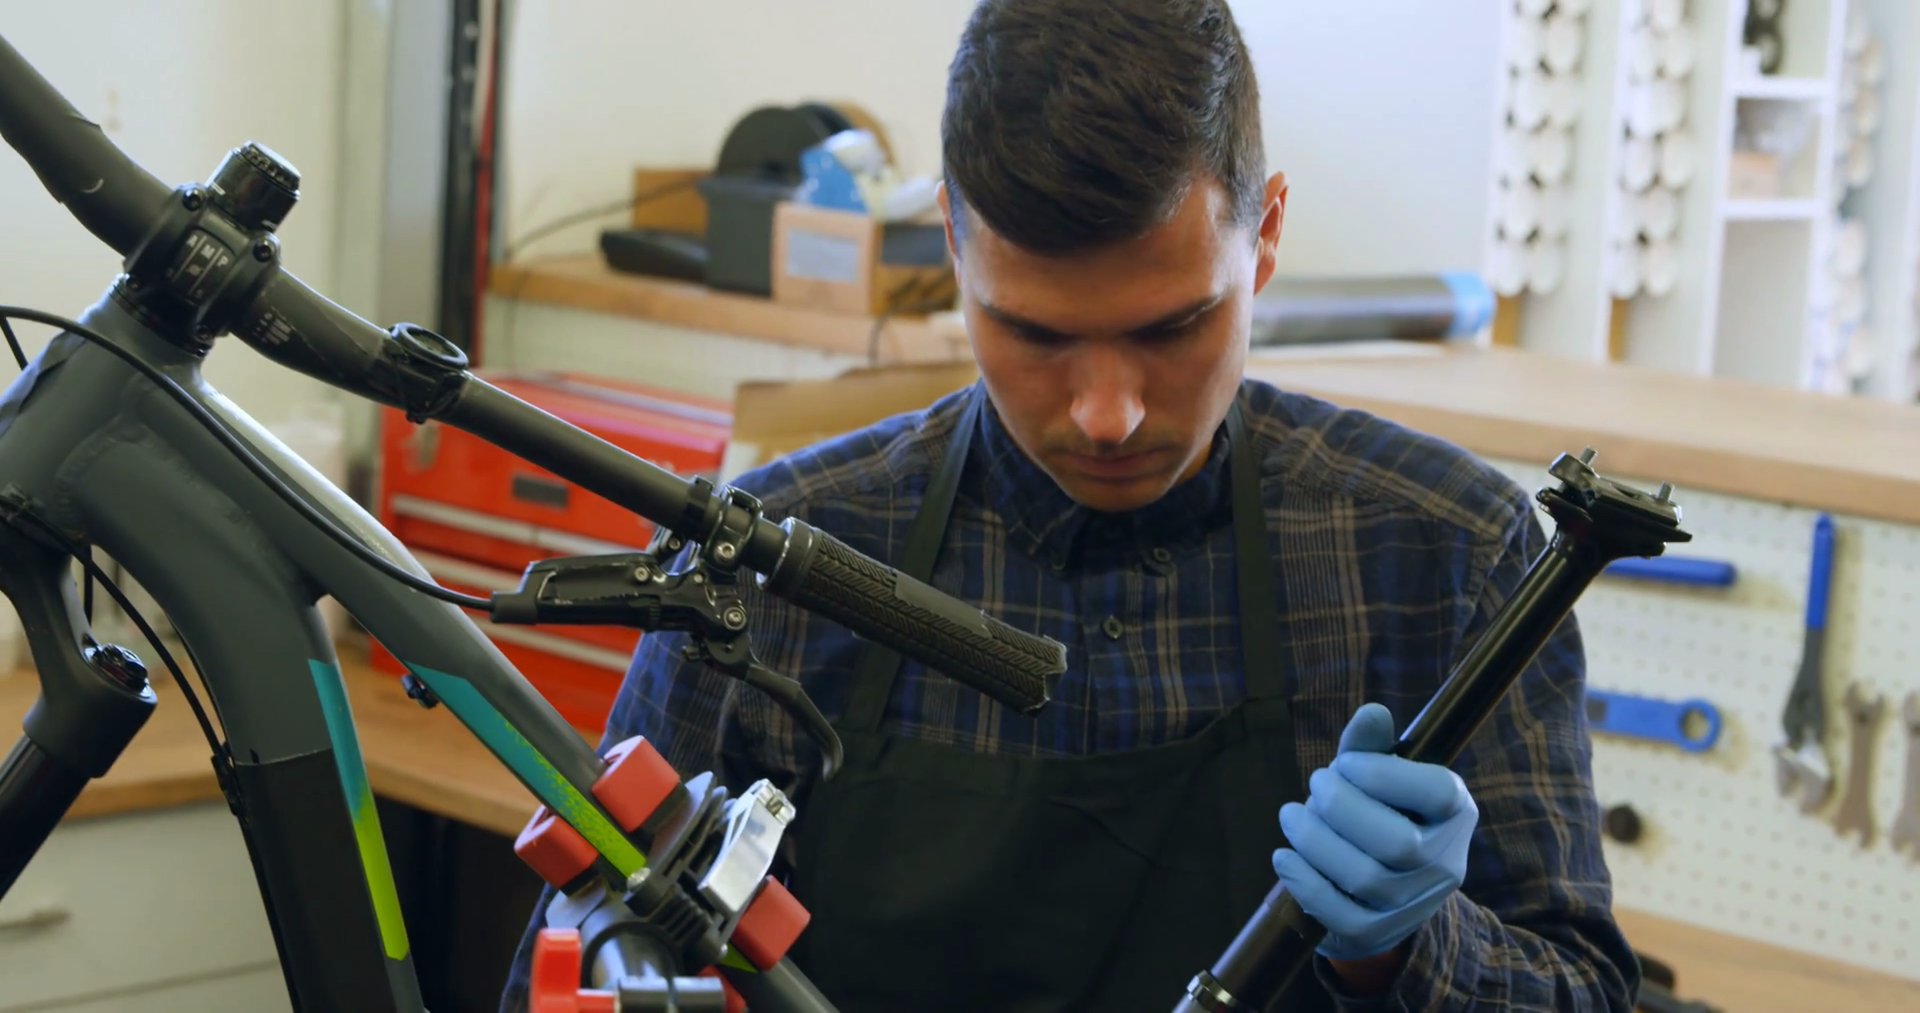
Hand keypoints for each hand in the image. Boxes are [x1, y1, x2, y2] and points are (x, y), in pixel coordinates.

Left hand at [1271, 702, 1478, 962]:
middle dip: (1340, 808)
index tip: (1345, 763)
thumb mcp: (1375, 776)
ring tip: (1291, 816)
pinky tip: (1284, 857)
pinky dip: (1305, 883)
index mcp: (1454, 812)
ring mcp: (1414, 904)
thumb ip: (1369, 747)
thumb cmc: (1375, 813)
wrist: (1378, 889)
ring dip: (1314, 840)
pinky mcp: (1378, 933)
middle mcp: (1445, 861)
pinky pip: (1341, 915)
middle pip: (1396, 842)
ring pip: (1365, 878)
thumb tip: (1372, 713)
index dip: (1384, 774)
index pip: (1438, 792)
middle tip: (1314, 785)